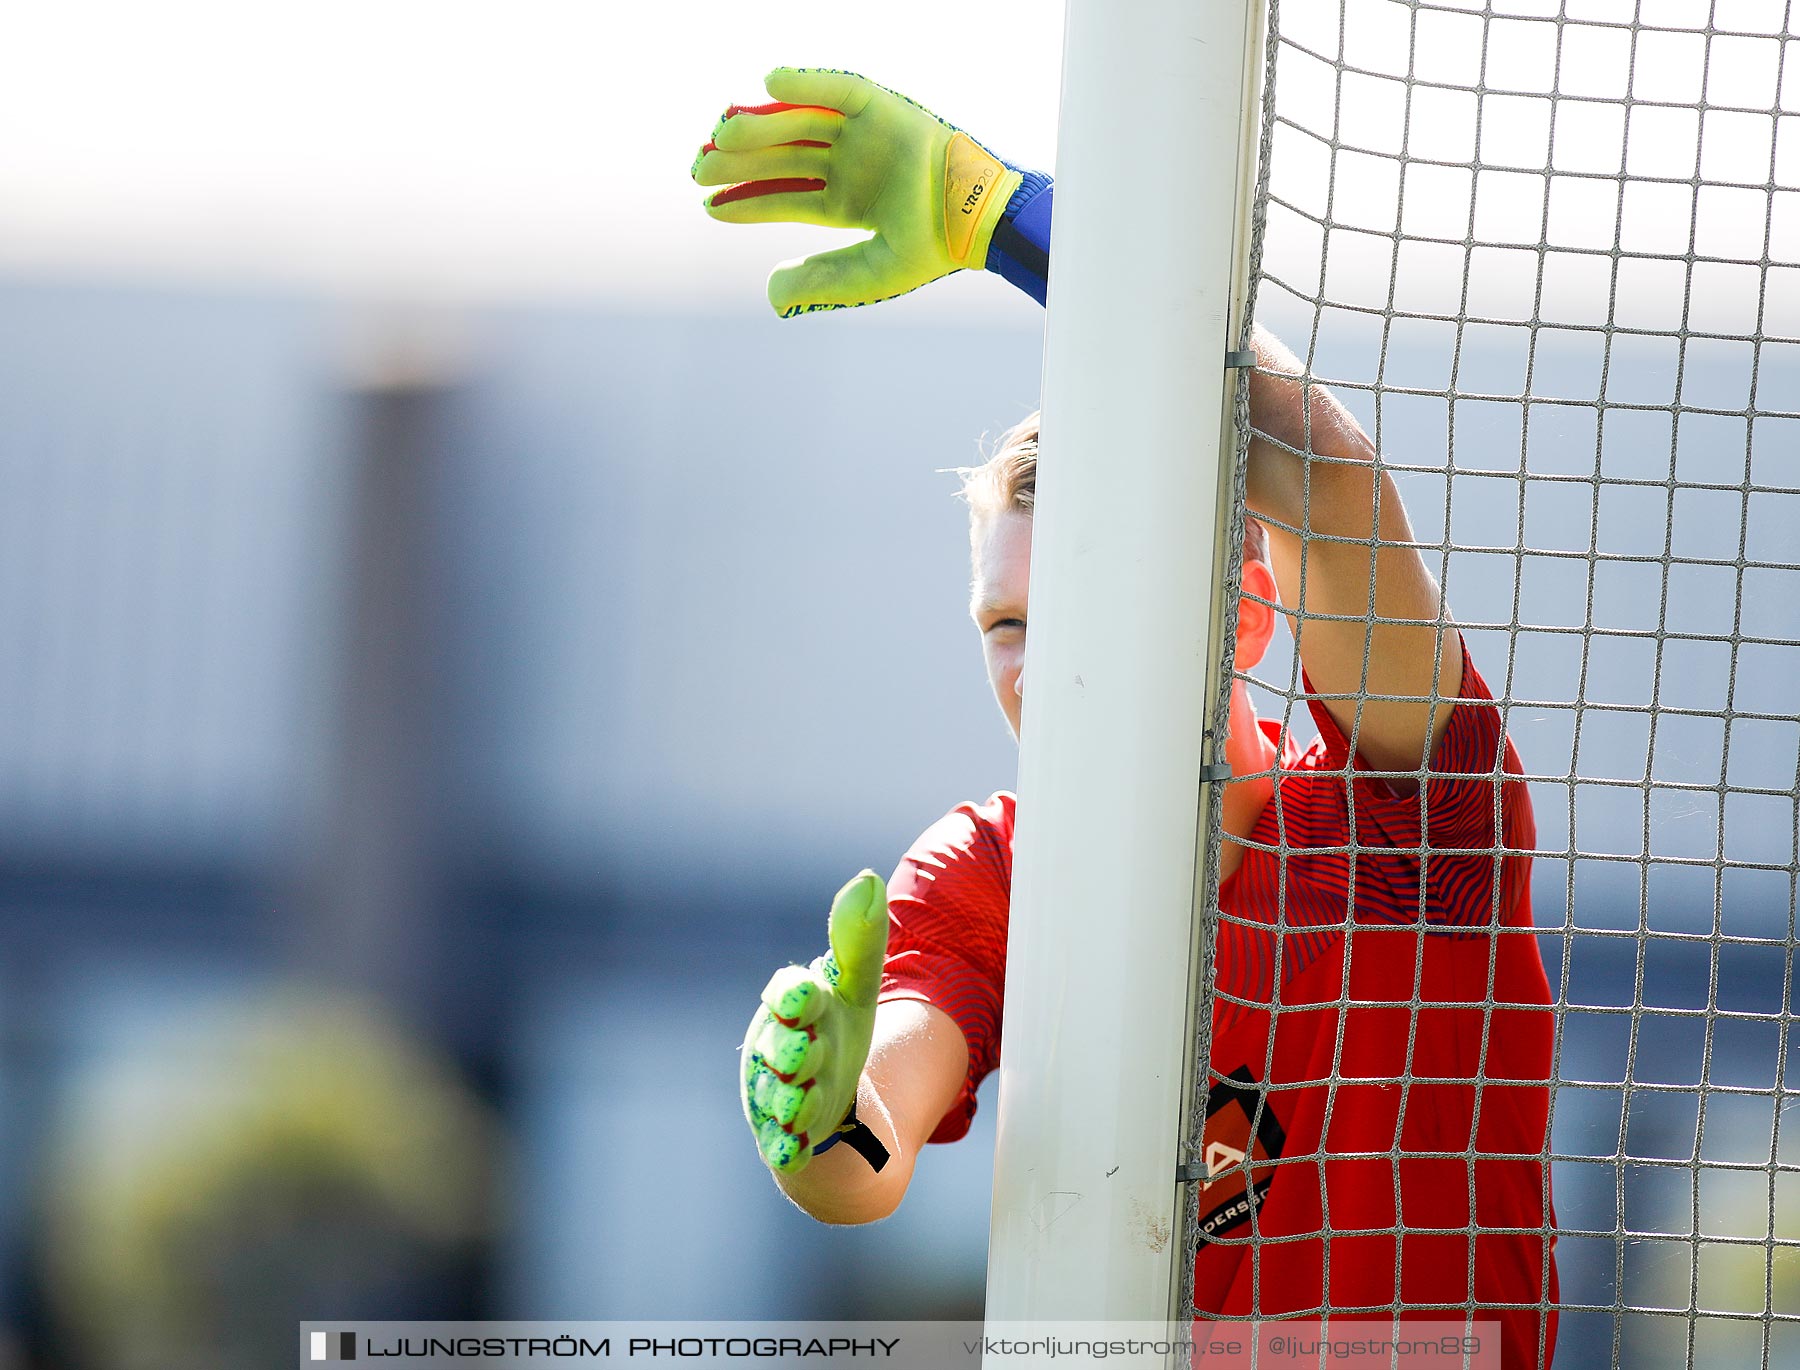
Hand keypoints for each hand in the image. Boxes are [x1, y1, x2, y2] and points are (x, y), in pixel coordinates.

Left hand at [692, 68, 1022, 316]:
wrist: (981, 220)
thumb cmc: (934, 249)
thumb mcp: (869, 272)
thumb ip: (820, 282)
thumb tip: (768, 294)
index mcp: (845, 201)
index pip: (783, 194)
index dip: (745, 199)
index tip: (707, 204)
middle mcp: (848, 163)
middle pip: (782, 155)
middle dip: (739, 161)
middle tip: (699, 166)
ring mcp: (863, 134)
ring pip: (799, 123)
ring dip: (760, 125)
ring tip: (722, 134)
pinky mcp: (882, 106)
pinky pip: (837, 89)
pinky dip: (805, 82)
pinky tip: (767, 84)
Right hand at [740, 870, 888, 1173]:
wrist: (827, 1098)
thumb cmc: (835, 1030)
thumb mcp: (854, 988)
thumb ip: (859, 939)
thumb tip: (869, 878)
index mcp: (795, 1007)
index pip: (787, 995)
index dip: (794, 996)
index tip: (806, 994)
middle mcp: (778, 1049)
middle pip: (781, 1048)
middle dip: (792, 1050)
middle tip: (803, 1051)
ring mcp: (777, 1094)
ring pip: (780, 1096)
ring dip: (793, 1098)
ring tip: (807, 1099)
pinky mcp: (783, 1136)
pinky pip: (780, 1143)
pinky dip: (786, 1147)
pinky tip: (794, 1150)